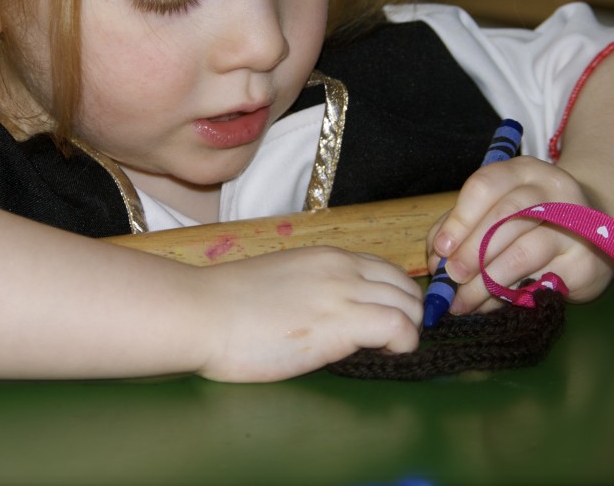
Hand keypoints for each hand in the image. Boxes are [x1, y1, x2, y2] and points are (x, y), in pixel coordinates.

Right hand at [192, 246, 421, 381]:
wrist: (203, 312)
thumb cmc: (226, 306)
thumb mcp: (281, 283)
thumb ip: (312, 291)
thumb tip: (328, 315)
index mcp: (326, 256)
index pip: (384, 269)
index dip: (392, 297)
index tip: (383, 323)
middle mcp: (342, 267)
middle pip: (405, 285)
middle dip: (409, 314)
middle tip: (391, 343)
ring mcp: (344, 292)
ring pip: (410, 305)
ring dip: (408, 330)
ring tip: (387, 352)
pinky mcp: (344, 322)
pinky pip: (401, 328)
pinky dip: (405, 344)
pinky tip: (385, 357)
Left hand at [426, 156, 613, 314]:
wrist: (594, 235)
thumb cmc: (530, 221)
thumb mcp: (494, 211)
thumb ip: (461, 228)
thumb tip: (437, 258)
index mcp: (523, 171)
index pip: (486, 186)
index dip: (460, 219)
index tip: (442, 248)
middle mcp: (553, 191)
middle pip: (506, 216)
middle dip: (472, 251)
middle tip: (451, 277)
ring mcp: (577, 226)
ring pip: (524, 251)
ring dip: (488, 280)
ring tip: (464, 300)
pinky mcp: (586, 263)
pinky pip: (542, 282)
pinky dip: (512, 296)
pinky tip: (493, 305)